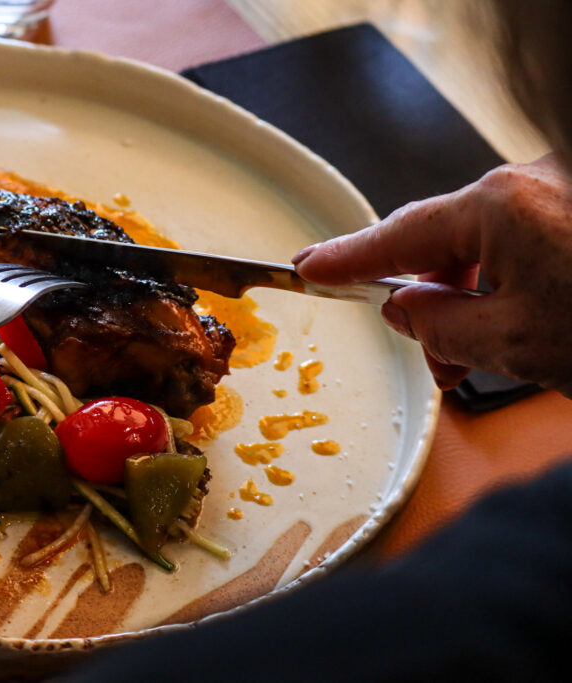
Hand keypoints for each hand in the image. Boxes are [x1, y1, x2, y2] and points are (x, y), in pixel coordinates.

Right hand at [293, 155, 571, 394]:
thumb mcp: (517, 342)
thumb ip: (442, 325)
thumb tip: (406, 310)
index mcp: (500, 204)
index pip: (398, 236)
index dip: (346, 259)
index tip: (310, 267)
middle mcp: (530, 180)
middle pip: (446, 242)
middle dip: (433, 304)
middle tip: (436, 359)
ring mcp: (559, 188)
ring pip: (488, 243)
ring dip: (475, 298)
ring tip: (486, 354)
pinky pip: (525, 238)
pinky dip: (512, 280)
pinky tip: (524, 321)